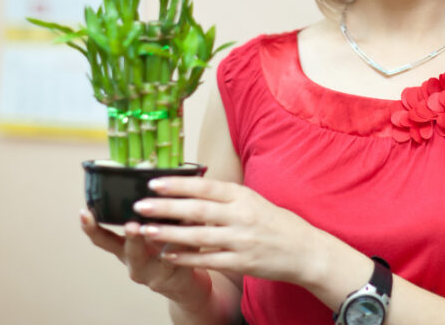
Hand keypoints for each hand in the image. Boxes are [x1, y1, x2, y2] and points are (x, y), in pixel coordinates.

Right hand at [79, 209, 211, 311]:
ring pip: (160, 256)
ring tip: (166, 227)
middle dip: (131, 237)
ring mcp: (154, 272)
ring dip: (164, 240)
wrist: (182, 280)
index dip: (91, 228)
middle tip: (131, 225)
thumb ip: (145, 211)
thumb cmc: (161, 248)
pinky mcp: (175, 276)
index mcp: (124, 248)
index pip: (102, 239)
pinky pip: (181, 257)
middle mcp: (135, 262)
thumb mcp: (148, 232)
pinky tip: (193, 224)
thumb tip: (148, 172)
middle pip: (129, 250)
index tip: (84, 212)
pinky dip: (186, 240)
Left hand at [133, 178, 321, 285]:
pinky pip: (208, 260)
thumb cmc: (275, 223)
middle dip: (166, 207)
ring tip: (146, 230)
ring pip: (198, 236)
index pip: (205, 186)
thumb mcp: (253, 200)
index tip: (153, 182)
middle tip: (140, 205)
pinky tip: (168, 255)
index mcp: (243, 196)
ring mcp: (241, 240)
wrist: (305, 250)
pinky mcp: (242, 262)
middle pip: (197, 209)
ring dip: (169, 233)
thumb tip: (192, 187)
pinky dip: (186, 257)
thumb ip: (225, 196)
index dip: (178, 184)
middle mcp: (241, 215)